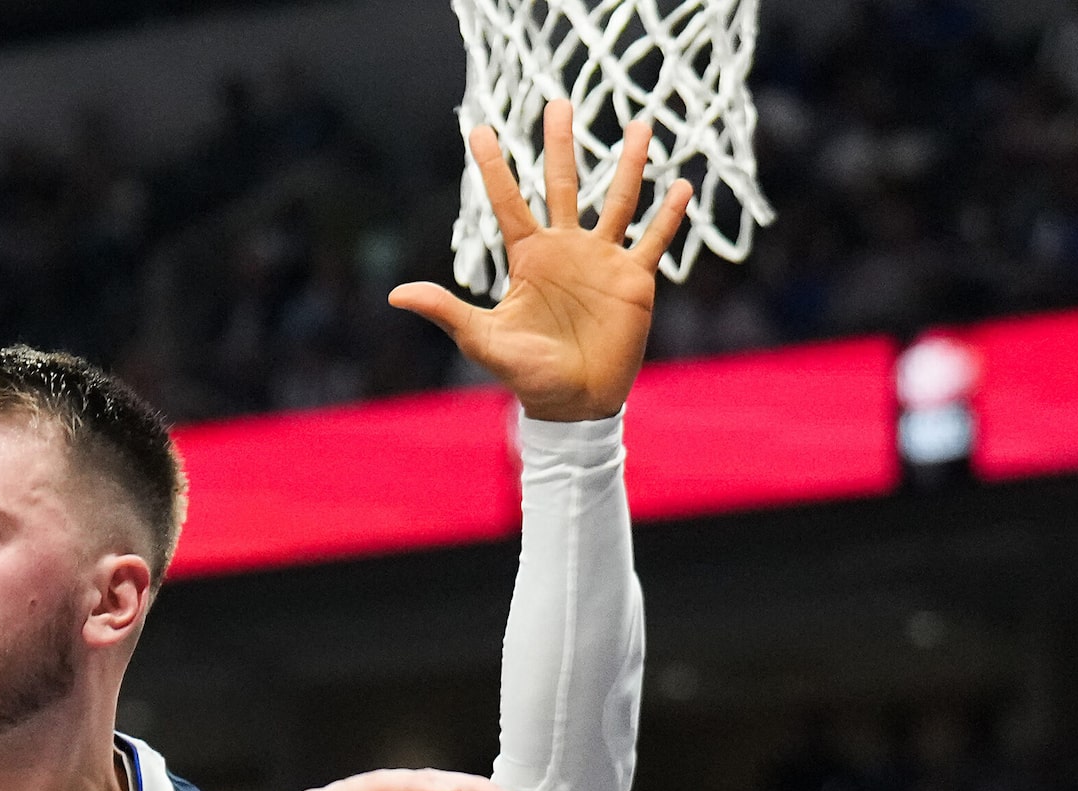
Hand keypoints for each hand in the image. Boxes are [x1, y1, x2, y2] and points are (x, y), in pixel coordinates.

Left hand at [388, 101, 695, 420]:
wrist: (572, 403)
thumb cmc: (525, 373)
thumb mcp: (481, 338)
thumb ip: (446, 310)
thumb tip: (395, 295)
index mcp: (528, 258)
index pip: (508, 202)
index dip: (494, 168)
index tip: (480, 130)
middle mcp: (565, 249)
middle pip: (562, 184)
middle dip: (560, 145)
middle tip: (558, 102)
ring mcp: (602, 260)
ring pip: (617, 201)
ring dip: (629, 165)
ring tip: (640, 126)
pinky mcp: (634, 279)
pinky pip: (654, 240)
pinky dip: (669, 216)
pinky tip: (682, 185)